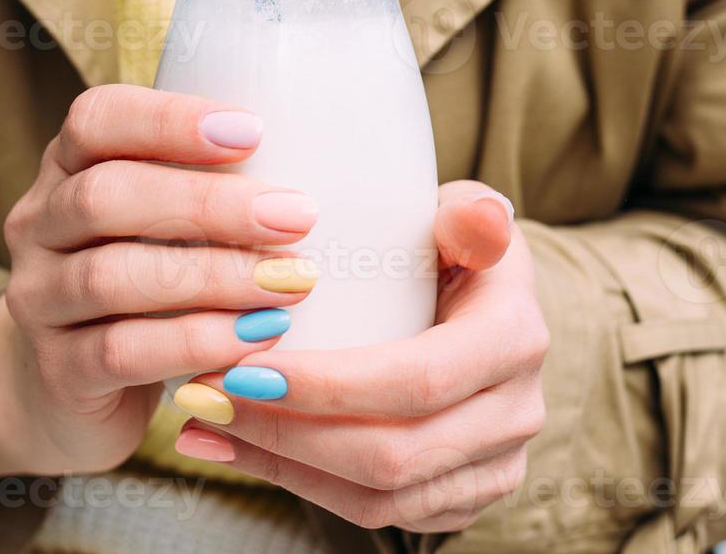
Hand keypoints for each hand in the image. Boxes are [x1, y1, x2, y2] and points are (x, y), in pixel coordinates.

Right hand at [0, 85, 321, 479]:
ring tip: (290, 284)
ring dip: (212, 277)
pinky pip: (119, 352)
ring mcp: (37, 300)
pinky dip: (193, 342)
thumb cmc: (148, 286)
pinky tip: (255, 341)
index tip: (254, 132)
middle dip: (208, 205)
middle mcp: (39, 226)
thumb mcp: (166, 225)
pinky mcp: (55, 372)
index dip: (169, 120)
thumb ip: (215, 187)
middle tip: (296, 217)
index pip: (96, 119)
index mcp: (68, 167)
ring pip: (111, 276)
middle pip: (106, 196)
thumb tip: (330, 162)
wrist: (67, 397)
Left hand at [173, 181, 547, 532]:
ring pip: (379, 497)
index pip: (417, 380)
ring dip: (281, 467)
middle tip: (209, 398)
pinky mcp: (462, 495)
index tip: (247, 369)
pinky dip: (299, 486)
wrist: (486, 305)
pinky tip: (240, 450)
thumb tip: (473, 217)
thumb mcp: (463, 214)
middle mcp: (516, 412)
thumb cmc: (454, 248)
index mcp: (515, 338)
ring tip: (209, 427)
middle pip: (392, 455)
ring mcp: (494, 464)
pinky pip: (376, 513)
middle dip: (286, 433)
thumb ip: (468, 212)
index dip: (329, 386)